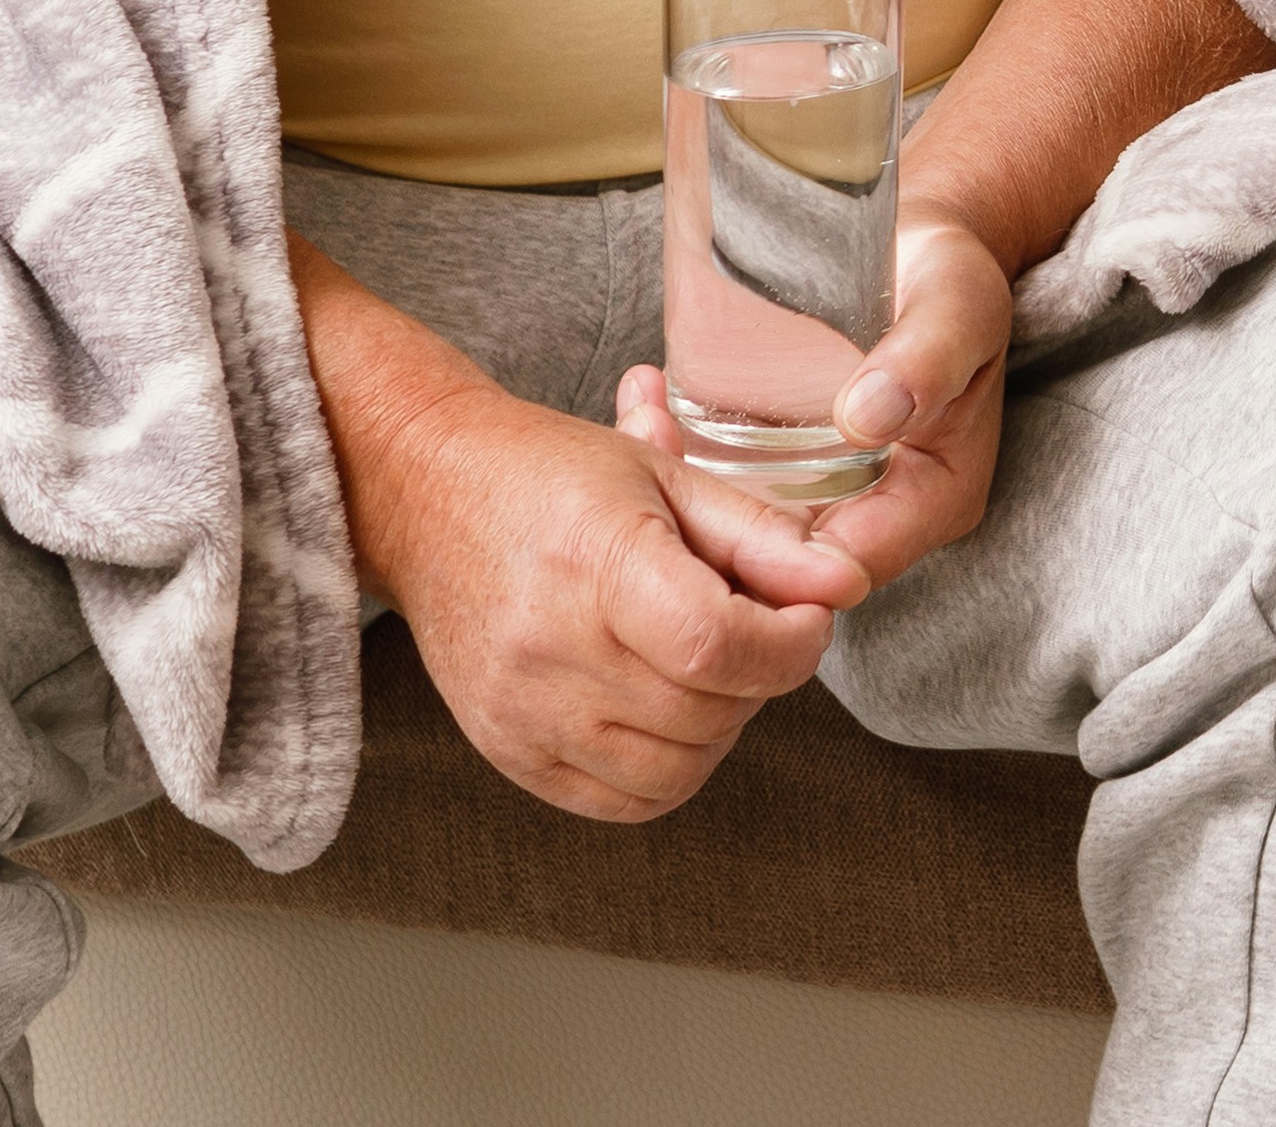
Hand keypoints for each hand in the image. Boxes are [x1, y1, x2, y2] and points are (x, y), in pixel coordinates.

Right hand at [346, 372, 846, 820]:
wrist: (429, 501)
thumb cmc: (552, 476)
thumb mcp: (666, 474)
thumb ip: (763, 538)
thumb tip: (846, 585)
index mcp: (597, 565)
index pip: (717, 645)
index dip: (790, 644)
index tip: (807, 616)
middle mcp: (551, 650)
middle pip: (707, 711)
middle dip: (762, 676)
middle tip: (756, 626)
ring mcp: (524, 713)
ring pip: (676, 771)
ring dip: (720, 726)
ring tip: (706, 664)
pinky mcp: (510, 753)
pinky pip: (623, 801)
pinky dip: (668, 767)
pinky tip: (665, 707)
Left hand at [618, 215, 1012, 619]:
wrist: (926, 242)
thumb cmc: (954, 275)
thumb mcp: (957, 306)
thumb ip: (925, 360)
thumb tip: (867, 420)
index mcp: (934, 498)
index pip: (848, 567)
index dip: (773, 562)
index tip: (705, 502)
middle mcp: (879, 509)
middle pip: (786, 558)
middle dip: (709, 523)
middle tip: (650, 435)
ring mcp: (831, 488)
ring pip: (747, 524)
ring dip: (686, 485)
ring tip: (642, 413)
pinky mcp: (792, 457)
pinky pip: (734, 479)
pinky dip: (685, 449)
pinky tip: (647, 397)